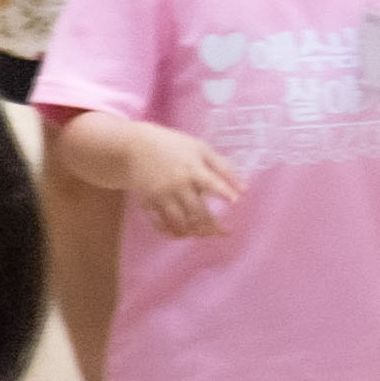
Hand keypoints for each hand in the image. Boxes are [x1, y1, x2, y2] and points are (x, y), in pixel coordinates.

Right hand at [109, 120, 244, 241]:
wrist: (135, 145)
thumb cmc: (174, 146)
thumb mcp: (200, 148)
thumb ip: (223, 167)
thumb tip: (244, 189)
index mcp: (192, 168)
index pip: (212, 184)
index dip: (225, 193)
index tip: (236, 203)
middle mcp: (177, 184)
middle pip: (197, 212)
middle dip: (213, 226)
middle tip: (224, 232)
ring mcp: (160, 195)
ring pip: (179, 222)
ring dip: (194, 232)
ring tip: (204, 234)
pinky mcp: (147, 202)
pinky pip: (159, 224)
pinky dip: (171, 233)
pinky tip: (181, 235)